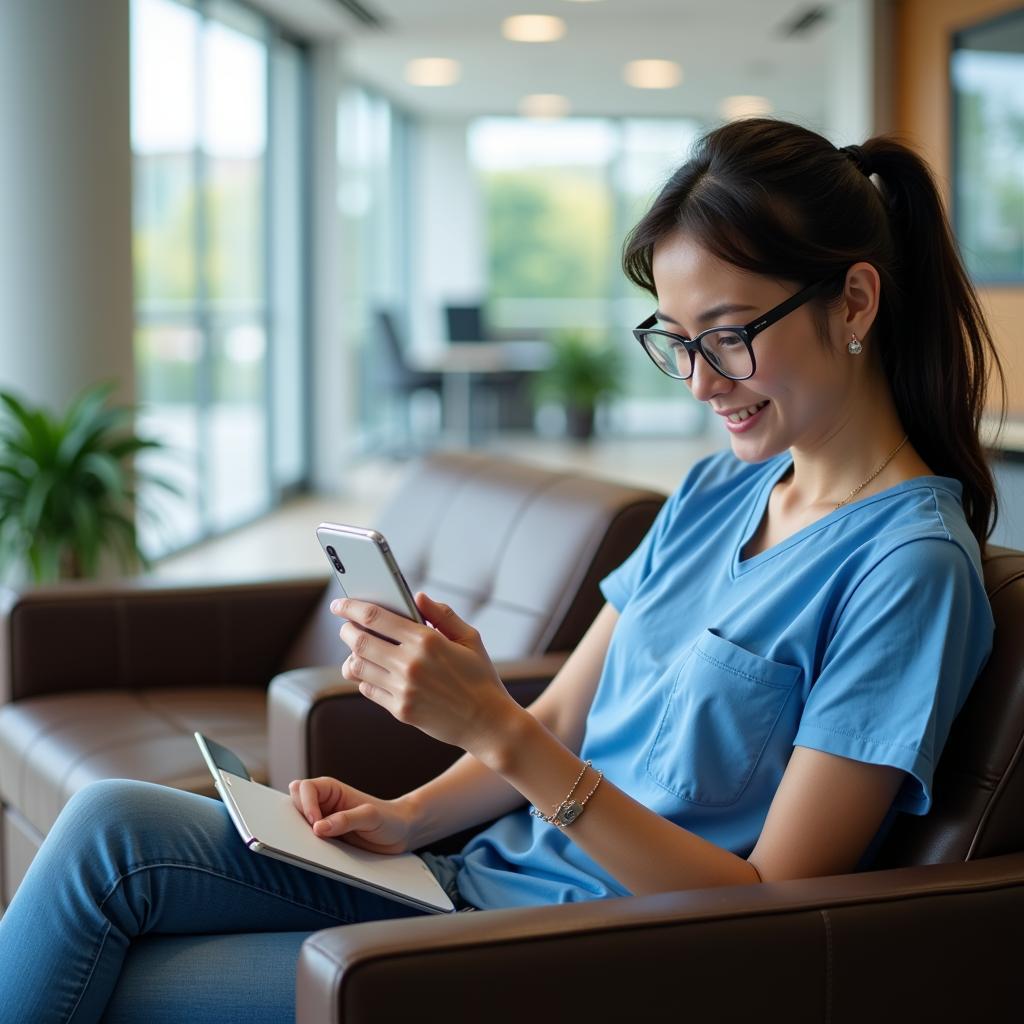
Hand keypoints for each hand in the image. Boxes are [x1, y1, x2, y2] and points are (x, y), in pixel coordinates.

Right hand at [287, 776, 414, 854]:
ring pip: (297, 823)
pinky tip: (317, 854)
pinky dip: (306, 846)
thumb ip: (347, 820)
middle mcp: (324, 804)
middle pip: (294, 803)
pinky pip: (307, 841)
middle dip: (297, 818)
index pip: (305, 788)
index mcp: (332, 790)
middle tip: (310, 835)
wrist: (400, 834)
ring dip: (299, 833)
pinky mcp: (324, 839)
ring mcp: (322, 822)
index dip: (305, 804)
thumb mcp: (371, 817)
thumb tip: (318, 828)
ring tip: (311, 846)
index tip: (315, 823)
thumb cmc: (389, 819)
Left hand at [333, 592, 522, 758]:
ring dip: (351, 654)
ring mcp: (403, 689)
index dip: (351, 607)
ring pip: (357, 666)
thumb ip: (442, 614)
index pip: (375, 617)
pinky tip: (372, 672)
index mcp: (427, 640)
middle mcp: (410, 664)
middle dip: (347, 629)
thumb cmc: (480, 677)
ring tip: (357, 649)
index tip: (339, 604)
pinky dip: (364, 677)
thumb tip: (417, 597)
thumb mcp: (470, 638)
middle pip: (359, 641)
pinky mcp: (400, 710)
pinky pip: (368, 689)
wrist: (487, 722)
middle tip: (346, 626)